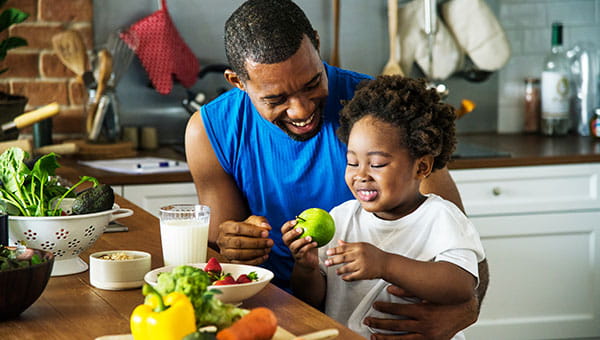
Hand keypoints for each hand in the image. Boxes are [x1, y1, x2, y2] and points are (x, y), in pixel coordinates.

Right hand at [216, 215, 273, 265]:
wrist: (239, 237)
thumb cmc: (246, 228)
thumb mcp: (252, 221)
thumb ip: (260, 221)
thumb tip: (266, 227)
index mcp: (225, 227)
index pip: (238, 228)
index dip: (253, 231)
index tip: (266, 233)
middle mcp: (222, 240)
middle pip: (238, 242)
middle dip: (257, 243)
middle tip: (270, 242)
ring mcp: (225, 252)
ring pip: (239, 254)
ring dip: (256, 252)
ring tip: (268, 249)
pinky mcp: (230, 262)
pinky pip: (242, 263)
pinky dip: (255, 261)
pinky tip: (265, 256)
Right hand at [281, 219, 318, 268]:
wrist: (309, 261)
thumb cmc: (308, 246)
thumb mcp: (309, 235)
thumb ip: (309, 227)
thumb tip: (315, 214)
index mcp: (290, 237)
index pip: (284, 230)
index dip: (287, 225)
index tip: (296, 221)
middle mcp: (289, 244)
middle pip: (285, 238)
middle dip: (292, 233)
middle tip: (301, 229)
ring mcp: (293, 251)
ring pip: (293, 246)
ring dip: (301, 241)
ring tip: (310, 237)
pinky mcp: (299, 258)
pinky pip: (302, 252)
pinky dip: (309, 247)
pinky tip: (315, 243)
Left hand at [324, 240, 385, 280]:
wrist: (386, 264)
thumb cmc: (374, 254)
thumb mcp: (363, 246)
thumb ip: (350, 245)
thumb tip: (339, 242)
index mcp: (359, 247)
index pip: (343, 248)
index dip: (334, 250)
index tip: (328, 252)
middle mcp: (360, 255)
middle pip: (343, 258)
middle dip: (333, 260)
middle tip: (326, 262)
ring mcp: (362, 264)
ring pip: (346, 268)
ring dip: (339, 270)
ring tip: (336, 271)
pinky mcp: (364, 273)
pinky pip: (352, 277)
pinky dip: (346, 277)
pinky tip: (343, 277)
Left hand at [363, 285, 477, 339]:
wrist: (465, 311)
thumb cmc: (444, 300)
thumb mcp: (427, 292)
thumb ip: (409, 291)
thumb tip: (390, 288)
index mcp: (423, 310)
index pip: (399, 310)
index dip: (385, 308)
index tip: (374, 306)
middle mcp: (425, 324)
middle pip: (397, 326)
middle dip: (380, 323)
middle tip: (367, 320)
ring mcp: (428, 336)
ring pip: (402, 339)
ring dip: (385, 338)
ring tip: (372, 335)